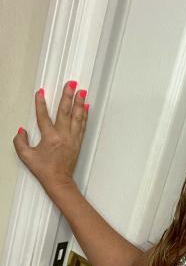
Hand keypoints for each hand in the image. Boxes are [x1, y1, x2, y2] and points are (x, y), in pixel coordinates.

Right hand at [12, 81, 88, 195]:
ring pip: (77, 117)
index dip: (41, 103)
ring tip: (82, 91)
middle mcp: (63, 136)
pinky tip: (86, 107)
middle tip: (71, 83)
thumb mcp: (26, 156)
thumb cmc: (44, 170)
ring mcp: (72, 139)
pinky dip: (84, 116)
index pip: (44, 116)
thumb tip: (21, 130)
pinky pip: (82, 126)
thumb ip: (20, 141)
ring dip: (79, 103)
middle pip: (65, 111)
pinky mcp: (78, 143)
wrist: (59, 181)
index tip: (41, 92)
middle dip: (68, 95)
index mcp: (50, 138)